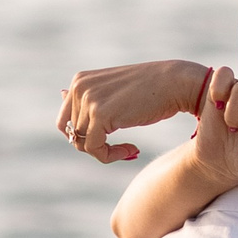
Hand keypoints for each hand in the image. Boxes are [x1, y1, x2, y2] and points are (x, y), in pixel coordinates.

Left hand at [56, 59, 206, 163]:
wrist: (176, 83)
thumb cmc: (152, 89)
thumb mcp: (115, 92)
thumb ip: (89, 97)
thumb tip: (61, 94)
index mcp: (80, 81)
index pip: (66, 119)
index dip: (85, 135)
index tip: (110, 139)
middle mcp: (79, 87)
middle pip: (72, 133)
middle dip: (94, 145)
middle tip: (118, 148)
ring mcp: (88, 99)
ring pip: (83, 143)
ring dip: (106, 152)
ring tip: (130, 148)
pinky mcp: (101, 114)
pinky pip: (94, 148)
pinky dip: (111, 156)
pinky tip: (132, 149)